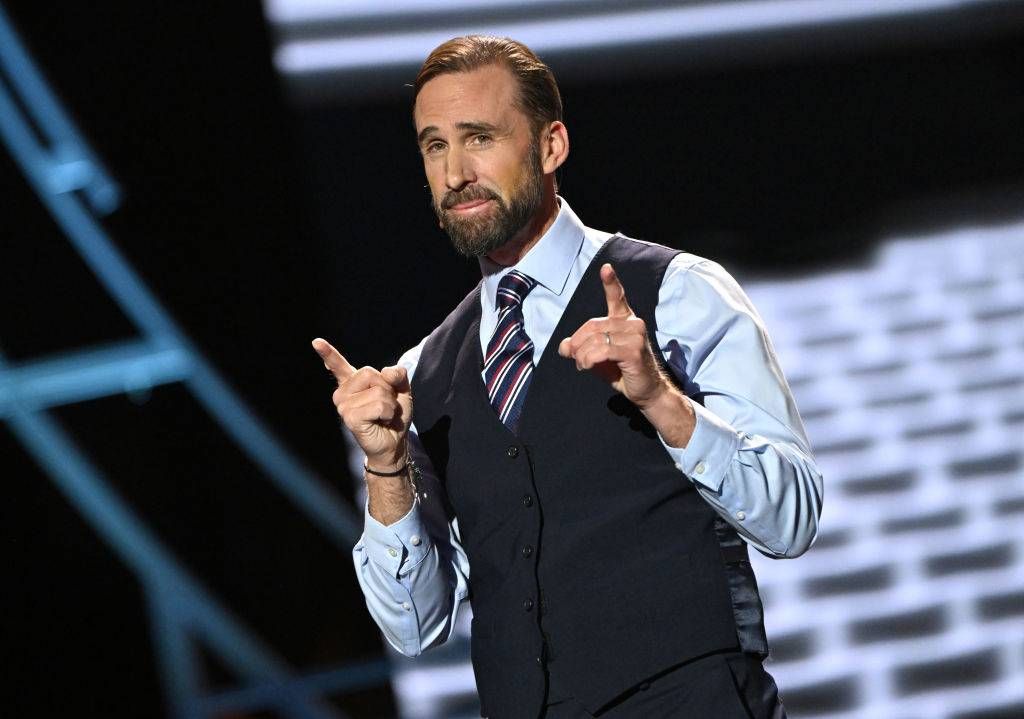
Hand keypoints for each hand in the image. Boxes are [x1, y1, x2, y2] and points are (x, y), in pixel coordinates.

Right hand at [312, 337, 411, 468]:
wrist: (394, 442)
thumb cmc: (393, 417)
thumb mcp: (401, 391)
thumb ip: (397, 375)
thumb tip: (387, 371)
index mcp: (353, 384)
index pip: (339, 366)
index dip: (328, 353)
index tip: (316, 341)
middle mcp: (344, 393)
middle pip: (370, 373)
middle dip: (387, 389)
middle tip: (386, 405)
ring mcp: (344, 405)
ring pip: (377, 391)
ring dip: (389, 404)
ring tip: (384, 415)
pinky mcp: (350, 417)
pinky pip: (379, 405)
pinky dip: (387, 413)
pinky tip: (381, 421)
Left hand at [557, 263, 670, 409]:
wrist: (647, 391)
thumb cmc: (623, 372)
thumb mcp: (597, 357)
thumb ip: (581, 348)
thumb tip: (563, 346)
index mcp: (626, 320)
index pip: (618, 297)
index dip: (611, 282)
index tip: (606, 268)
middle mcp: (633, 324)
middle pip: (592, 325)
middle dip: (577, 344)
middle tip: (576, 359)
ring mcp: (635, 336)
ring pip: (595, 340)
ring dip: (582, 356)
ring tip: (583, 365)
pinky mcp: (633, 351)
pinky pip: (601, 351)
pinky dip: (589, 360)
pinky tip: (588, 366)